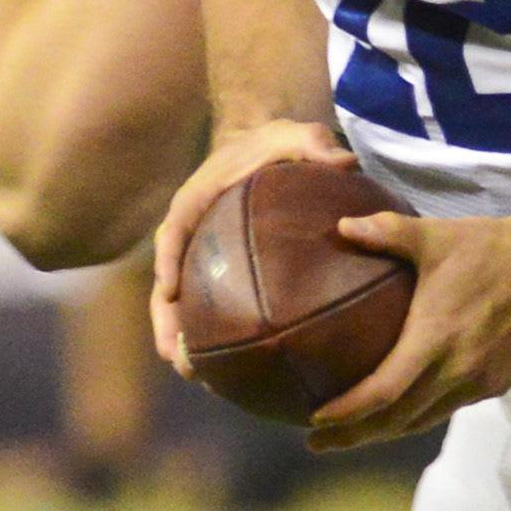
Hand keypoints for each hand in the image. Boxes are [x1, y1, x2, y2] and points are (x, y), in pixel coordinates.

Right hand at [147, 119, 350, 369]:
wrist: (262, 146)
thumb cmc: (276, 144)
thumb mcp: (297, 135)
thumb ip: (315, 144)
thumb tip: (345, 161)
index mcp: (197, 199)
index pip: (174, 231)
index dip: (167, 261)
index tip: (169, 291)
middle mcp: (190, 231)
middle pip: (167, 279)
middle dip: (165, 319)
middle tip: (173, 355)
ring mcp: (200, 254)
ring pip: (180, 302)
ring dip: (179, 338)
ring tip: (191, 375)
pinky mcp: (215, 272)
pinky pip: (207, 305)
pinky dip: (211, 335)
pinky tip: (230, 369)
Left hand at [305, 205, 510, 452]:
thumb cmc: (490, 248)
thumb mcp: (434, 235)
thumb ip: (386, 232)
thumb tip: (340, 225)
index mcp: (434, 340)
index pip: (382, 393)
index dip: (346, 413)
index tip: (314, 420)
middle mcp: (457, 372)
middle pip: (396, 420)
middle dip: (354, 435)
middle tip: (316, 442)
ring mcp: (479, 383)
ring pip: (422, 421)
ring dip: (385, 432)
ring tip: (350, 435)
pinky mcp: (497, 383)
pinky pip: (447, 409)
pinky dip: (417, 417)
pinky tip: (400, 412)